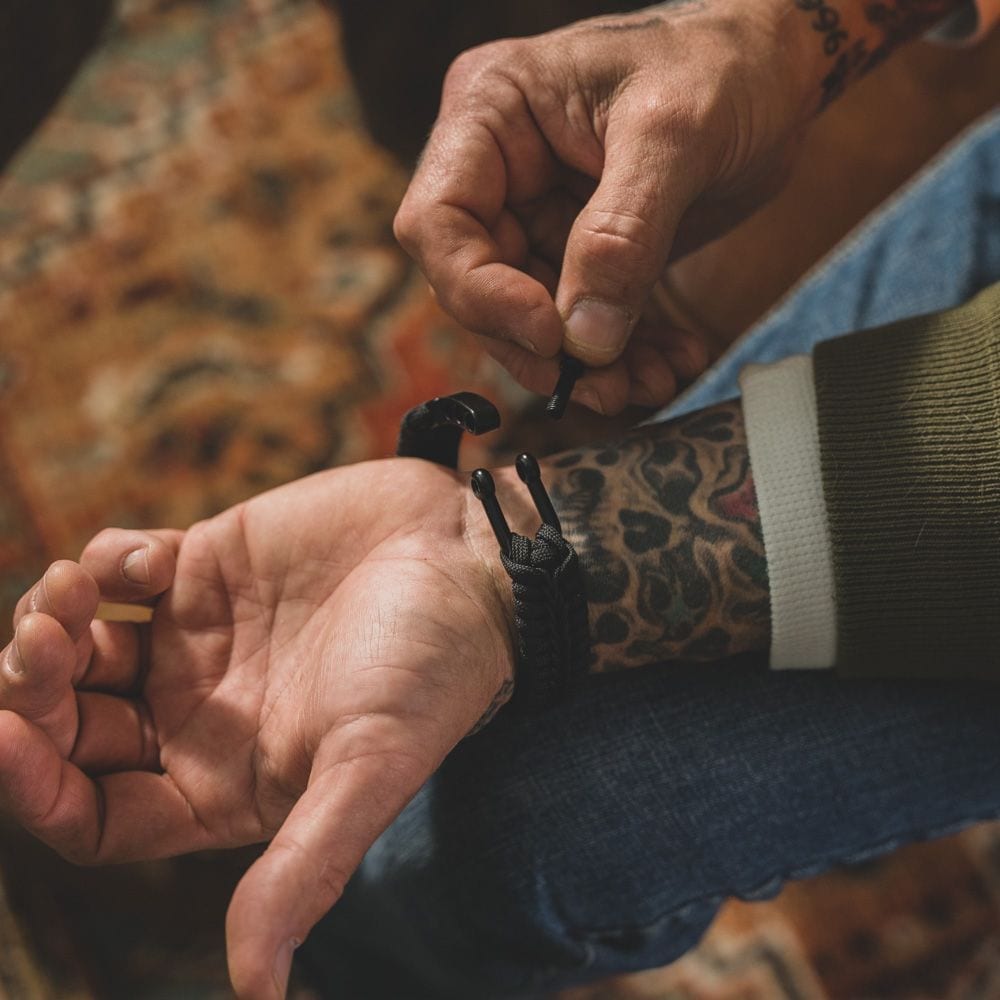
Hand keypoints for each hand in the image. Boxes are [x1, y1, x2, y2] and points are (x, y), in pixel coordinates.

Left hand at [0, 459, 513, 998]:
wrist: (471, 557)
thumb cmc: (434, 668)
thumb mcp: (370, 768)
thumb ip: (306, 866)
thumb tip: (260, 994)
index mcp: (224, 783)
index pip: (92, 814)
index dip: (32, 786)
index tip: (5, 735)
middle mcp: (199, 716)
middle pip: (69, 726)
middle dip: (31, 690)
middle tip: (40, 642)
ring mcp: (199, 638)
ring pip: (83, 641)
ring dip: (54, 619)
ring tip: (71, 593)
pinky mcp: (210, 563)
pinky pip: (120, 566)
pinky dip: (106, 561)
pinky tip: (147, 557)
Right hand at [394, 0, 809, 414]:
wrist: (776, 68)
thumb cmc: (723, 62)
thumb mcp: (676, 133)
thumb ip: (623, 235)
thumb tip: (586, 339)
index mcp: (491, 115)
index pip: (438, 223)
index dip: (482, 292)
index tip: (550, 333)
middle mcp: (501, 171)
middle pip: (481, 285)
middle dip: (541, 347)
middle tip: (603, 385)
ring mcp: (539, 214)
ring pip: (533, 317)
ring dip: (588, 364)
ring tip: (648, 383)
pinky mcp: (583, 251)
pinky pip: (583, 319)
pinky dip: (623, 352)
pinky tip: (668, 362)